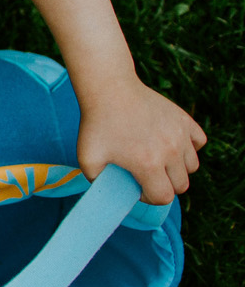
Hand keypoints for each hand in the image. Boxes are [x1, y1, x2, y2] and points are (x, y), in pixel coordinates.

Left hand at [76, 74, 205, 204]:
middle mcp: (170, 152)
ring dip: (177, 168)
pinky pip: (199, 142)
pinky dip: (189, 147)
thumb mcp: (87, 158)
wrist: (109, 89)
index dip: (150, 198)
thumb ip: (98, 181)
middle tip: (146, 175)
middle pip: (181, 184)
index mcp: (148, 165)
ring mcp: (180, 135)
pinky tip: (171, 144)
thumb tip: (111, 192)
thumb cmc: (97, 124)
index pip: (164, 197)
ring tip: (159, 160)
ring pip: (192, 166)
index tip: (138, 188)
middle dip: (164, 185)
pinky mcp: (185, 120)